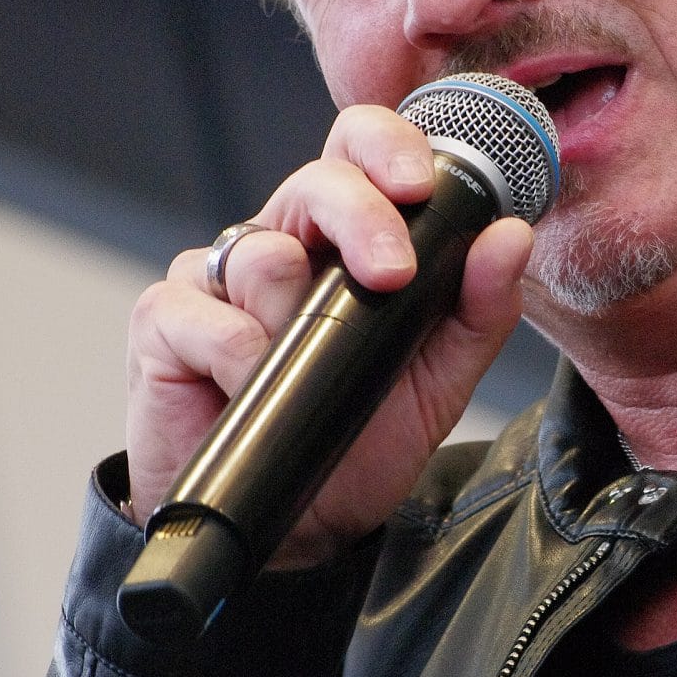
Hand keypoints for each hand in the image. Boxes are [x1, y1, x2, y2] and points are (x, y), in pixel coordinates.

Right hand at [124, 105, 533, 563]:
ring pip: (264, 253)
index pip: (360, 151)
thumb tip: (510, 236)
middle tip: (392, 275)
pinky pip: (211, 320)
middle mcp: (280, 242)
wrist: (294, 529)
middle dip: (363, 217)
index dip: (388, 147)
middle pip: (316, 180)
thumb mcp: (438, 381)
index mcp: (343, 239)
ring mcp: (218, 279)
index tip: (423, 185)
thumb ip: (477, 310)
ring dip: (299, 322)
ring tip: (303, 376)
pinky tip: (248, 392)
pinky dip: (242, 362)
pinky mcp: (165, 321)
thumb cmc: (355, 440)